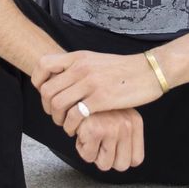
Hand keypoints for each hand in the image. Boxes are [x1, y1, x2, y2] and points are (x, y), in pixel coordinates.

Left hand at [32, 49, 163, 131]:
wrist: (150, 71)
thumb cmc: (125, 69)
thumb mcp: (97, 60)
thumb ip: (78, 67)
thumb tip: (61, 78)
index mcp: (78, 57)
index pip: (43, 65)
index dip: (38, 81)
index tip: (45, 94)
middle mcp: (80, 68)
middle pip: (47, 90)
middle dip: (47, 108)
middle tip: (57, 115)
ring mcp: (90, 83)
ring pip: (57, 104)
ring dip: (58, 119)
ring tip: (67, 125)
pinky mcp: (101, 99)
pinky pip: (74, 116)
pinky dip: (71, 126)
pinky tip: (78, 129)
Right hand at [74, 108, 145, 171]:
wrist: (76, 90)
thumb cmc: (95, 104)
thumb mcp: (118, 115)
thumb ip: (124, 136)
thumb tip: (124, 160)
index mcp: (135, 122)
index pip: (136, 159)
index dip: (120, 158)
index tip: (112, 150)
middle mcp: (127, 125)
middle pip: (122, 165)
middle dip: (107, 159)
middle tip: (99, 144)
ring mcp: (112, 128)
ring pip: (105, 164)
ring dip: (93, 153)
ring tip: (91, 136)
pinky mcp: (95, 131)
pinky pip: (88, 156)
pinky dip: (81, 147)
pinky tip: (83, 132)